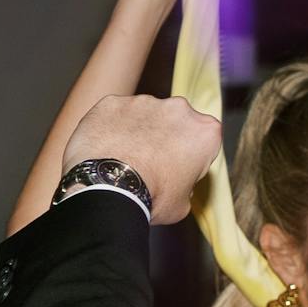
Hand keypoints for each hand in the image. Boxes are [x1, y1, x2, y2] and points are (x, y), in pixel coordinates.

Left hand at [61, 95, 221, 222]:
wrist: (107, 190)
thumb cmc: (150, 198)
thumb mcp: (183, 203)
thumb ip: (187, 184)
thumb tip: (177, 185)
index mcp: (206, 131)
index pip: (199, 139)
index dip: (185, 155)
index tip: (172, 168)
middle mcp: (178, 109)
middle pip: (172, 121)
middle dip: (161, 136)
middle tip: (144, 162)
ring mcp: (143, 102)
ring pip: (141, 114)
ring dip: (133, 130)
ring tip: (119, 157)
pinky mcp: (112, 103)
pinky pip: (111, 113)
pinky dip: (106, 126)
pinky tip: (101, 147)